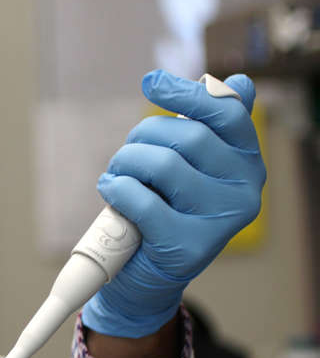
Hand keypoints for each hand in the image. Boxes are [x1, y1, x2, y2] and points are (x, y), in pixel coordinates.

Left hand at [82, 70, 265, 337]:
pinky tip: (111, 192)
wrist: (149, 275)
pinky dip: (116, 190)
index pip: (226, 114)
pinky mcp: (189, 247)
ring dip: (125, 163)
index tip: (150, 82)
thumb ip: (211, 127)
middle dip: (141, 138)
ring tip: (117, 177)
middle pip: (185, 136)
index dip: (185, 93)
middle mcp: (244, 191)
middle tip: (126, 156)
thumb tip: (240, 83)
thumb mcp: (191, 166)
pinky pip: (142, 200)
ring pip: (161, 164)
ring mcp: (219, 221)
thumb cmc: (166, 210)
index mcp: (247, 163)